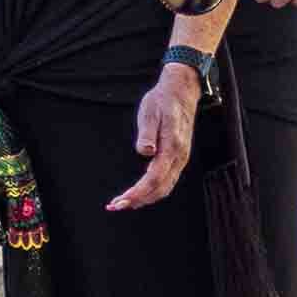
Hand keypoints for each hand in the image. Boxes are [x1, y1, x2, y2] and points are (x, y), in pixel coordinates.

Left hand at [110, 64, 200, 212]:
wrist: (181, 91)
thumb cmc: (162, 100)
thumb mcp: (150, 111)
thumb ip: (147, 133)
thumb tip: (145, 152)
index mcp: (172, 146)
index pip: (154, 178)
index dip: (137, 193)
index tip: (120, 201)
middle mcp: (179, 156)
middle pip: (160, 188)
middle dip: (138, 200)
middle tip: (115, 205)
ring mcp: (181, 158)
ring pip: (165, 187)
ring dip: (145, 198)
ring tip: (124, 202)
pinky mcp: (178, 157)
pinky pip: (167, 180)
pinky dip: (153, 191)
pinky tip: (140, 191)